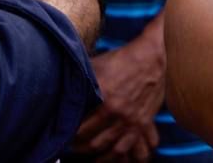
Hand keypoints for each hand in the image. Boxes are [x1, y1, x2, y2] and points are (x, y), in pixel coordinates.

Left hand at [71, 20, 165, 161]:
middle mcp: (117, 112)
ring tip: (84, 152)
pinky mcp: (142, 124)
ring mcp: (131, 120)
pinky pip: (129, 147)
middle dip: (78, 146)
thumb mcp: (95, 66)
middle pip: (93, 139)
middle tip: (68, 146)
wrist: (151, 59)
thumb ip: (81, 80)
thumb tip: (62, 86)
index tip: (61, 132)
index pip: (80, 123)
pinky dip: (116, 156)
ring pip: (110, 148)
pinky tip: (107, 157)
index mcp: (103, 97)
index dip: (68, 131)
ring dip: (95, 154)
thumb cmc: (120, 60)